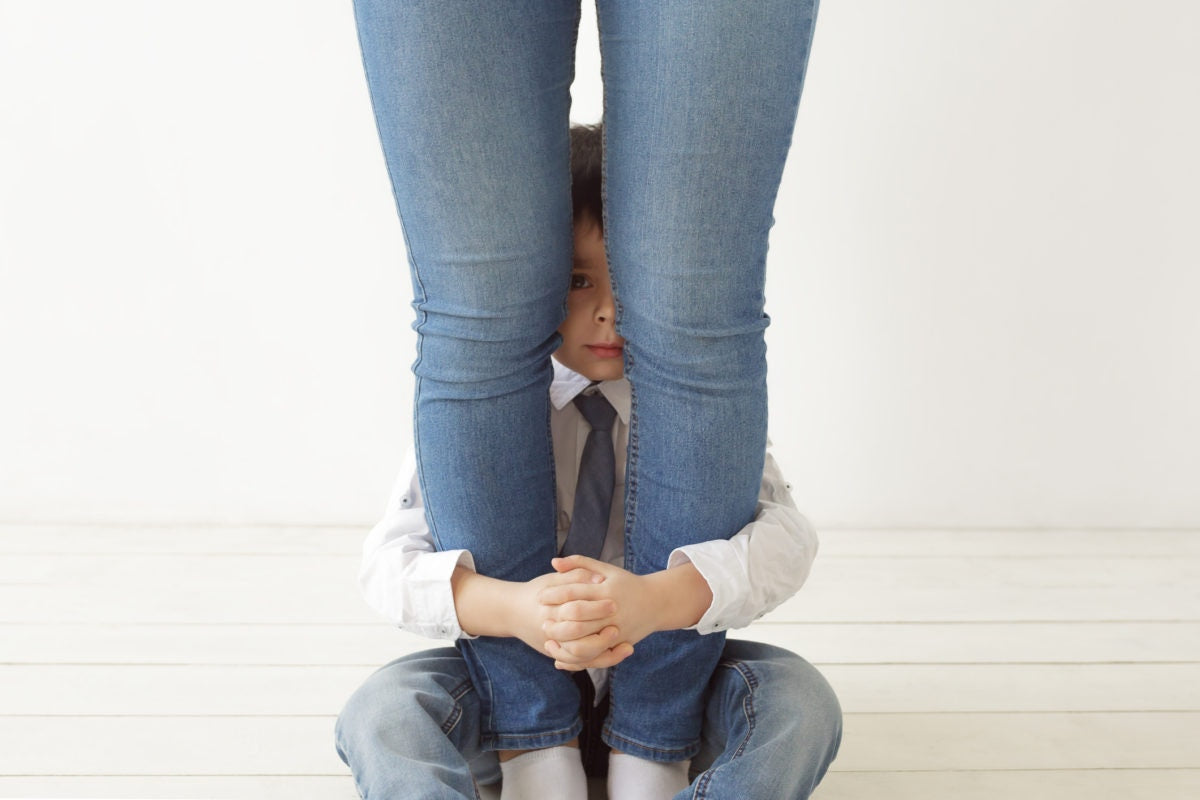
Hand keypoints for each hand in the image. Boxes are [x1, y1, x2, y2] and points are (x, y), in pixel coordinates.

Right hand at [451, 565, 615, 657]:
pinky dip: (596, 659)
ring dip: (602, 650)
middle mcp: (550, 629)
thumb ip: (575, 575)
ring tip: (622, 642)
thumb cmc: (536, 592)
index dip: (597, 607)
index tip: (615, 601)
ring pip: (580, 655)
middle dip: (601, 632)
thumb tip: (600, 578)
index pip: (576, 609)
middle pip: (578, 635)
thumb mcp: (552, 580)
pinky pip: (579, 662)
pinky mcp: (556, 653)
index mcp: (551, 608)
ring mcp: (553, 644)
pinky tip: (614, 652)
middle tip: (619, 626)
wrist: (511, 612)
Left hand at [536, 555, 661, 670]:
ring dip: (564, 644)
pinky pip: (594, 657)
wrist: (657, 603)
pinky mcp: (618, 646)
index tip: (540, 597)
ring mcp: (616, 631)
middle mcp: (611, 612)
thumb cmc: (627, 584)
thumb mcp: (606, 569)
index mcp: (606, 590)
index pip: (574, 593)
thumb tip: (553, 562)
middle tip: (543, 621)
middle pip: (577, 620)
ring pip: (585, 643)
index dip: (553, 595)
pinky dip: (576, 660)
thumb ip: (579, 563)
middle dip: (556, 621)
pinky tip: (561, 656)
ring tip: (550, 640)